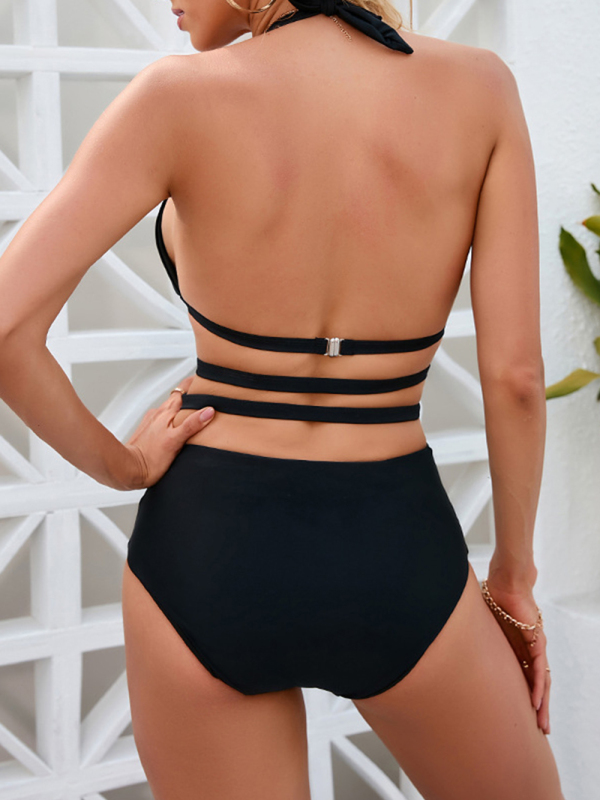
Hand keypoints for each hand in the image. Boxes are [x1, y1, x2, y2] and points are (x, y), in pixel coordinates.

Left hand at [120, 376, 214, 489]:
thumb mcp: (176, 440)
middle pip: (177, 399)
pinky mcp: (149, 432)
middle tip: (205, 399)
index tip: (205, 382)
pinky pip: (164, 421)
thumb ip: (192, 424)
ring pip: (170, 410)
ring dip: (181, 410)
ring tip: (194, 415)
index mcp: (166, 412)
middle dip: (190, 397)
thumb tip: (208, 410)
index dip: (193, 384)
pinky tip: (177, 430)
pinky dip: (173, 421)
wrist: (128, 470)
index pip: (182, 390)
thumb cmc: (150, 459)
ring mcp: (152, 423)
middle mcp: (158, 414)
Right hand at [483, 574, 550, 734]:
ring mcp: (534, 645)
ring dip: (541, 703)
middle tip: (538, 729)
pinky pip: (539, 668)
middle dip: (537, 708)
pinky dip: (538, 686)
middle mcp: (527, 650)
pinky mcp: (537, 640)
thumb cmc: (494, 596)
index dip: (522, 697)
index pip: (521, 678)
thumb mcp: (479, 623)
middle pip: (535, 685)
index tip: (520, 716)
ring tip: (541, 722)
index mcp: (514, 648)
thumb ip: (469, 634)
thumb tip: (442, 637)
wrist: (506, 580)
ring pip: (541, 681)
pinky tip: (537, 701)